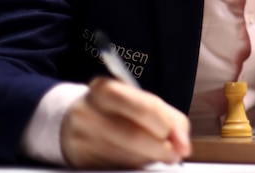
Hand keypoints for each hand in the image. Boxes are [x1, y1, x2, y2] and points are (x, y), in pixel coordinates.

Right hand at [60, 77, 191, 168]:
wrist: (72, 121)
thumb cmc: (116, 110)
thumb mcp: (139, 101)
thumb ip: (168, 117)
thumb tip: (183, 143)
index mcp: (105, 89)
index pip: (144, 108)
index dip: (168, 127)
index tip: (182, 141)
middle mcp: (88, 112)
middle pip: (135, 136)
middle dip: (162, 149)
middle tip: (176, 153)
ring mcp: (81, 138)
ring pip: (127, 156)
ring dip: (150, 158)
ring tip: (158, 154)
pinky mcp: (81, 159)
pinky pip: (117, 167)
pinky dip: (135, 164)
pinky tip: (138, 157)